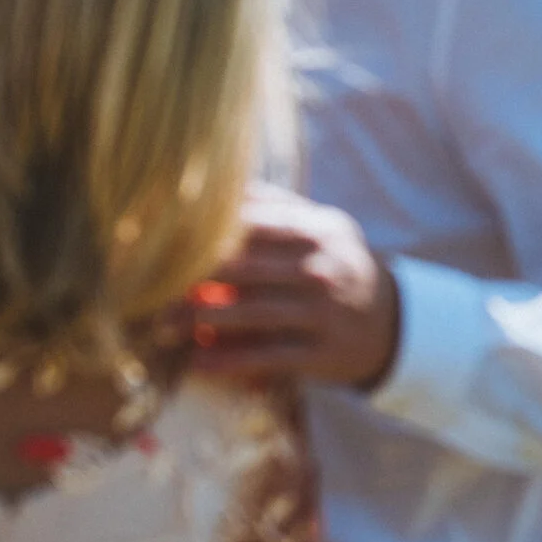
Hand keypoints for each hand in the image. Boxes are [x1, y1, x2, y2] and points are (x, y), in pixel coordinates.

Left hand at [181, 187, 400, 390]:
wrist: (391, 322)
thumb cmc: (336, 265)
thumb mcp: (322, 229)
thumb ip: (276, 207)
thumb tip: (221, 181)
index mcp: (318, 231)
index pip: (256, 225)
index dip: (209, 232)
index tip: (165, 240)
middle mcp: (322, 269)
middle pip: (247, 270)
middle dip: (195, 278)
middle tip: (150, 287)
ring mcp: (324, 313)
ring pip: (253, 314)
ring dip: (203, 320)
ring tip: (164, 325)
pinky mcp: (322, 353)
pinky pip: (269, 356)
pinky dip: (230, 359)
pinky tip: (198, 360)